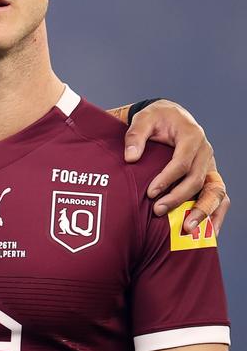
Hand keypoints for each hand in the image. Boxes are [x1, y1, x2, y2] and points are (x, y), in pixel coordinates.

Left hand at [124, 100, 227, 232]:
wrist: (170, 117)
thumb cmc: (155, 119)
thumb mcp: (143, 119)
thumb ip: (135, 136)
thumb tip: (130, 157)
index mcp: (192, 136)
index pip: (182, 162)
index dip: (167, 179)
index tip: (150, 193)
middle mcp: (206, 152)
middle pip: (198, 180)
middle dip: (179, 198)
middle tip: (158, 211)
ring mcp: (210, 166)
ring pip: (215, 192)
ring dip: (203, 212)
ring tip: (187, 229)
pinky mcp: (210, 177)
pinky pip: (219, 198)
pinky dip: (216, 215)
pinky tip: (208, 233)